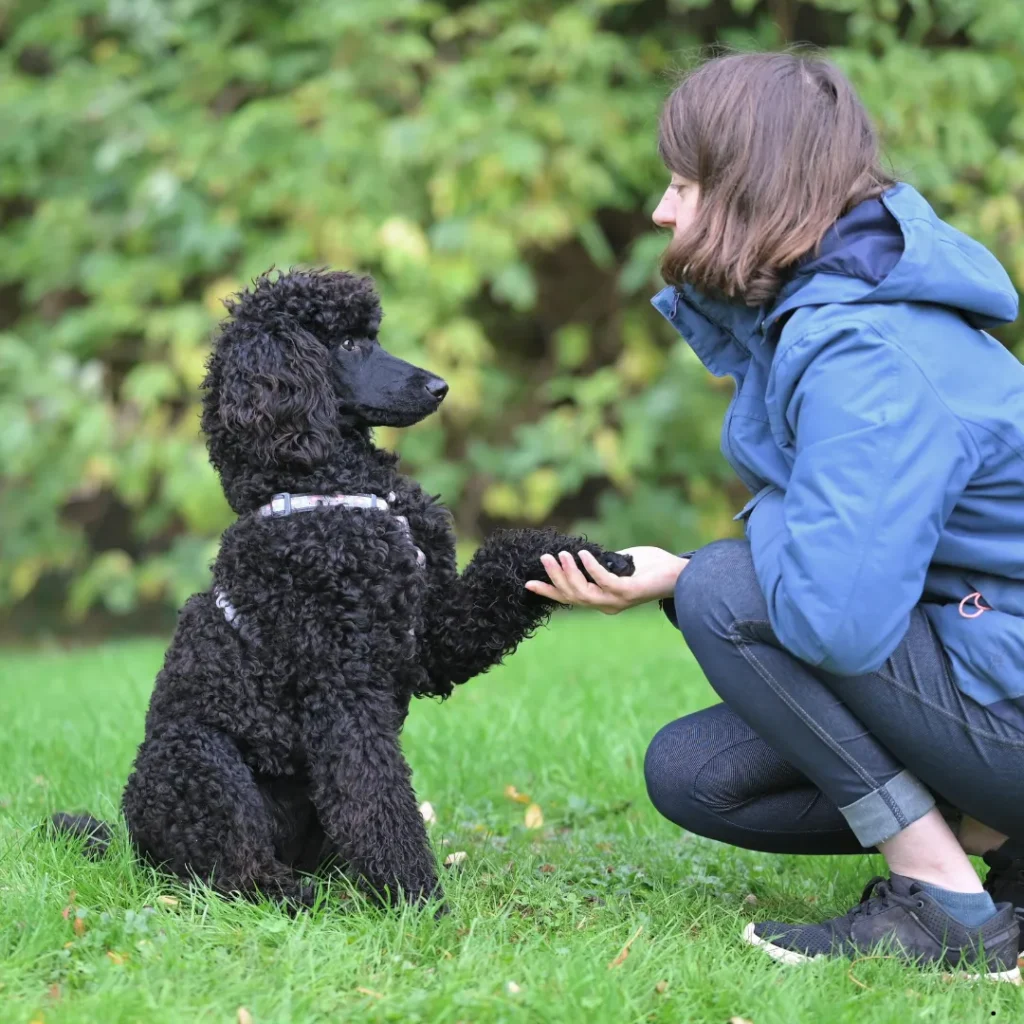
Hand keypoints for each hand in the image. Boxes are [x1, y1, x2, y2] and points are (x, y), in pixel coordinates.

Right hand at [524, 546, 688, 614]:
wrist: (682, 574)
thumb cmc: (652, 567)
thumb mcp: (620, 563)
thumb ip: (602, 563)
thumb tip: (583, 554)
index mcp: (603, 600)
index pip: (570, 598)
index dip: (549, 591)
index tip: (528, 582)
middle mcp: (607, 605)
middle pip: (572, 595)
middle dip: (555, 577)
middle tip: (544, 558)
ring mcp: (617, 600)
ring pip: (584, 592)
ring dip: (569, 573)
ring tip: (559, 555)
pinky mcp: (629, 592)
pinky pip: (604, 581)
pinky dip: (591, 568)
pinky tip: (583, 554)